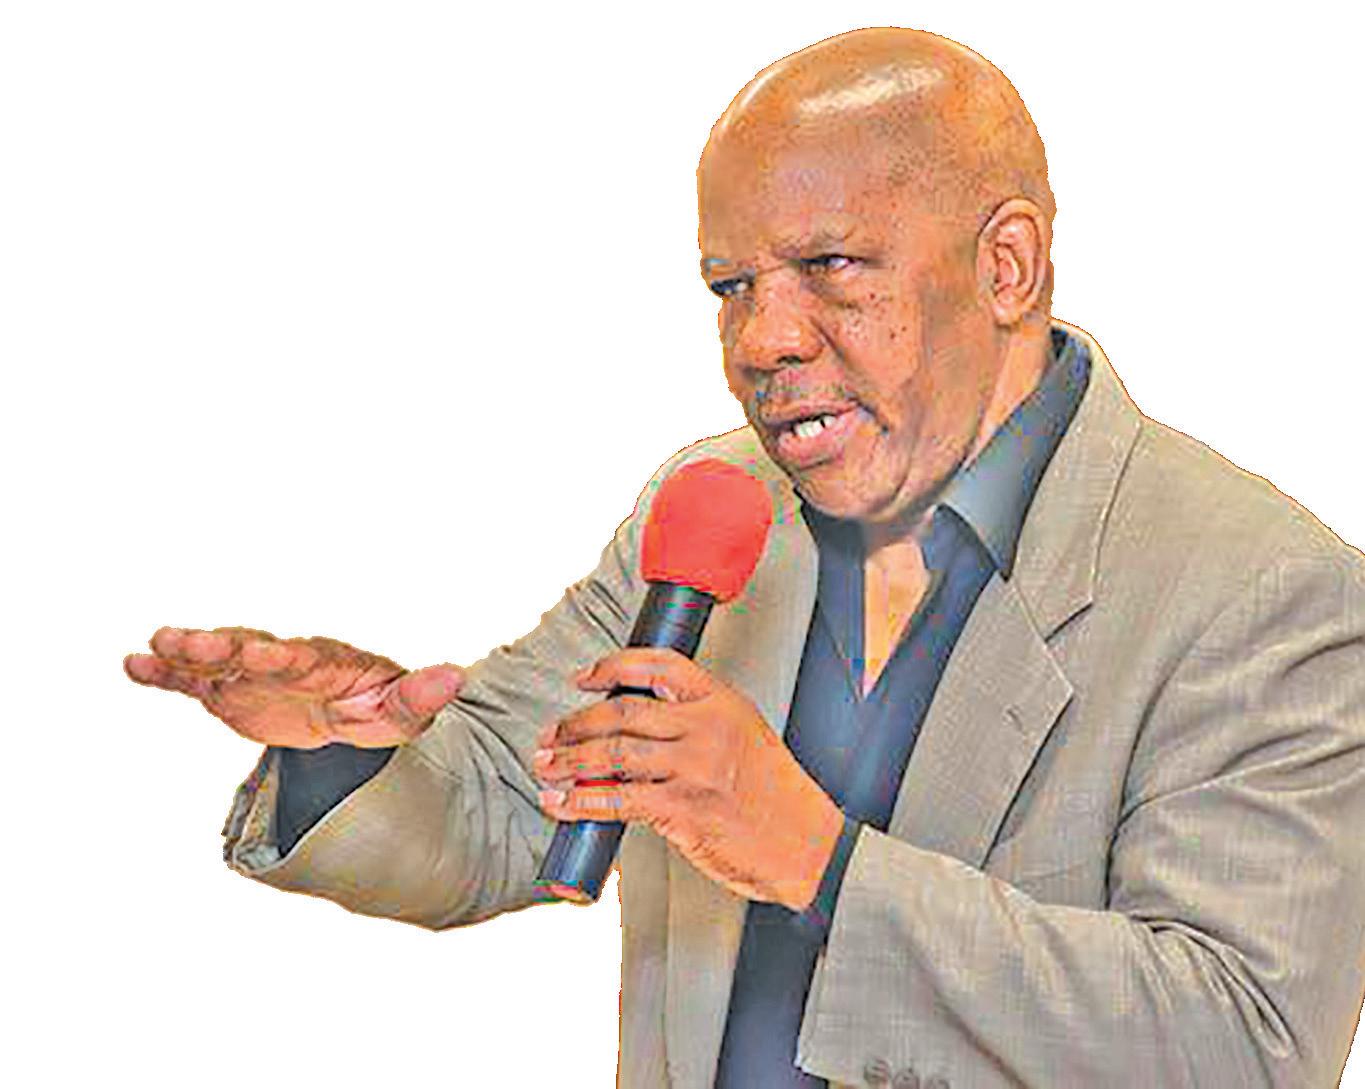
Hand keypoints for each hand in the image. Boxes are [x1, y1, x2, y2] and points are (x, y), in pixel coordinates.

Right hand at [124, 626, 463, 748]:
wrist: (347, 715)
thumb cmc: (379, 708)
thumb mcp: (402, 712)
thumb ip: (420, 697)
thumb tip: (455, 678)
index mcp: (325, 663)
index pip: (301, 656)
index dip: (281, 656)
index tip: (260, 655)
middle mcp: (283, 659)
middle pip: (249, 647)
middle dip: (222, 644)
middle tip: (187, 640)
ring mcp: (251, 672)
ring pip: (216, 657)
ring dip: (187, 650)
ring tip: (153, 644)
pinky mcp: (228, 689)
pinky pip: (192, 680)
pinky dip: (164, 673)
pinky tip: (131, 665)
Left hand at [532, 648, 843, 910]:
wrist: (809, 847)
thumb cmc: (778, 798)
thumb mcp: (745, 738)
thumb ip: (697, 725)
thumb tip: (633, 730)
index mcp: (723, 702)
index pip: (659, 666)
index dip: (613, 666)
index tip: (583, 678)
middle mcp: (707, 728)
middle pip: (624, 712)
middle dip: (576, 723)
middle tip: (551, 736)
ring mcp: (695, 768)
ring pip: (614, 754)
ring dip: (569, 762)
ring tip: (545, 768)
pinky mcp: (684, 810)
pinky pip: (619, 800)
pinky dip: (582, 801)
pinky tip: (562, 803)